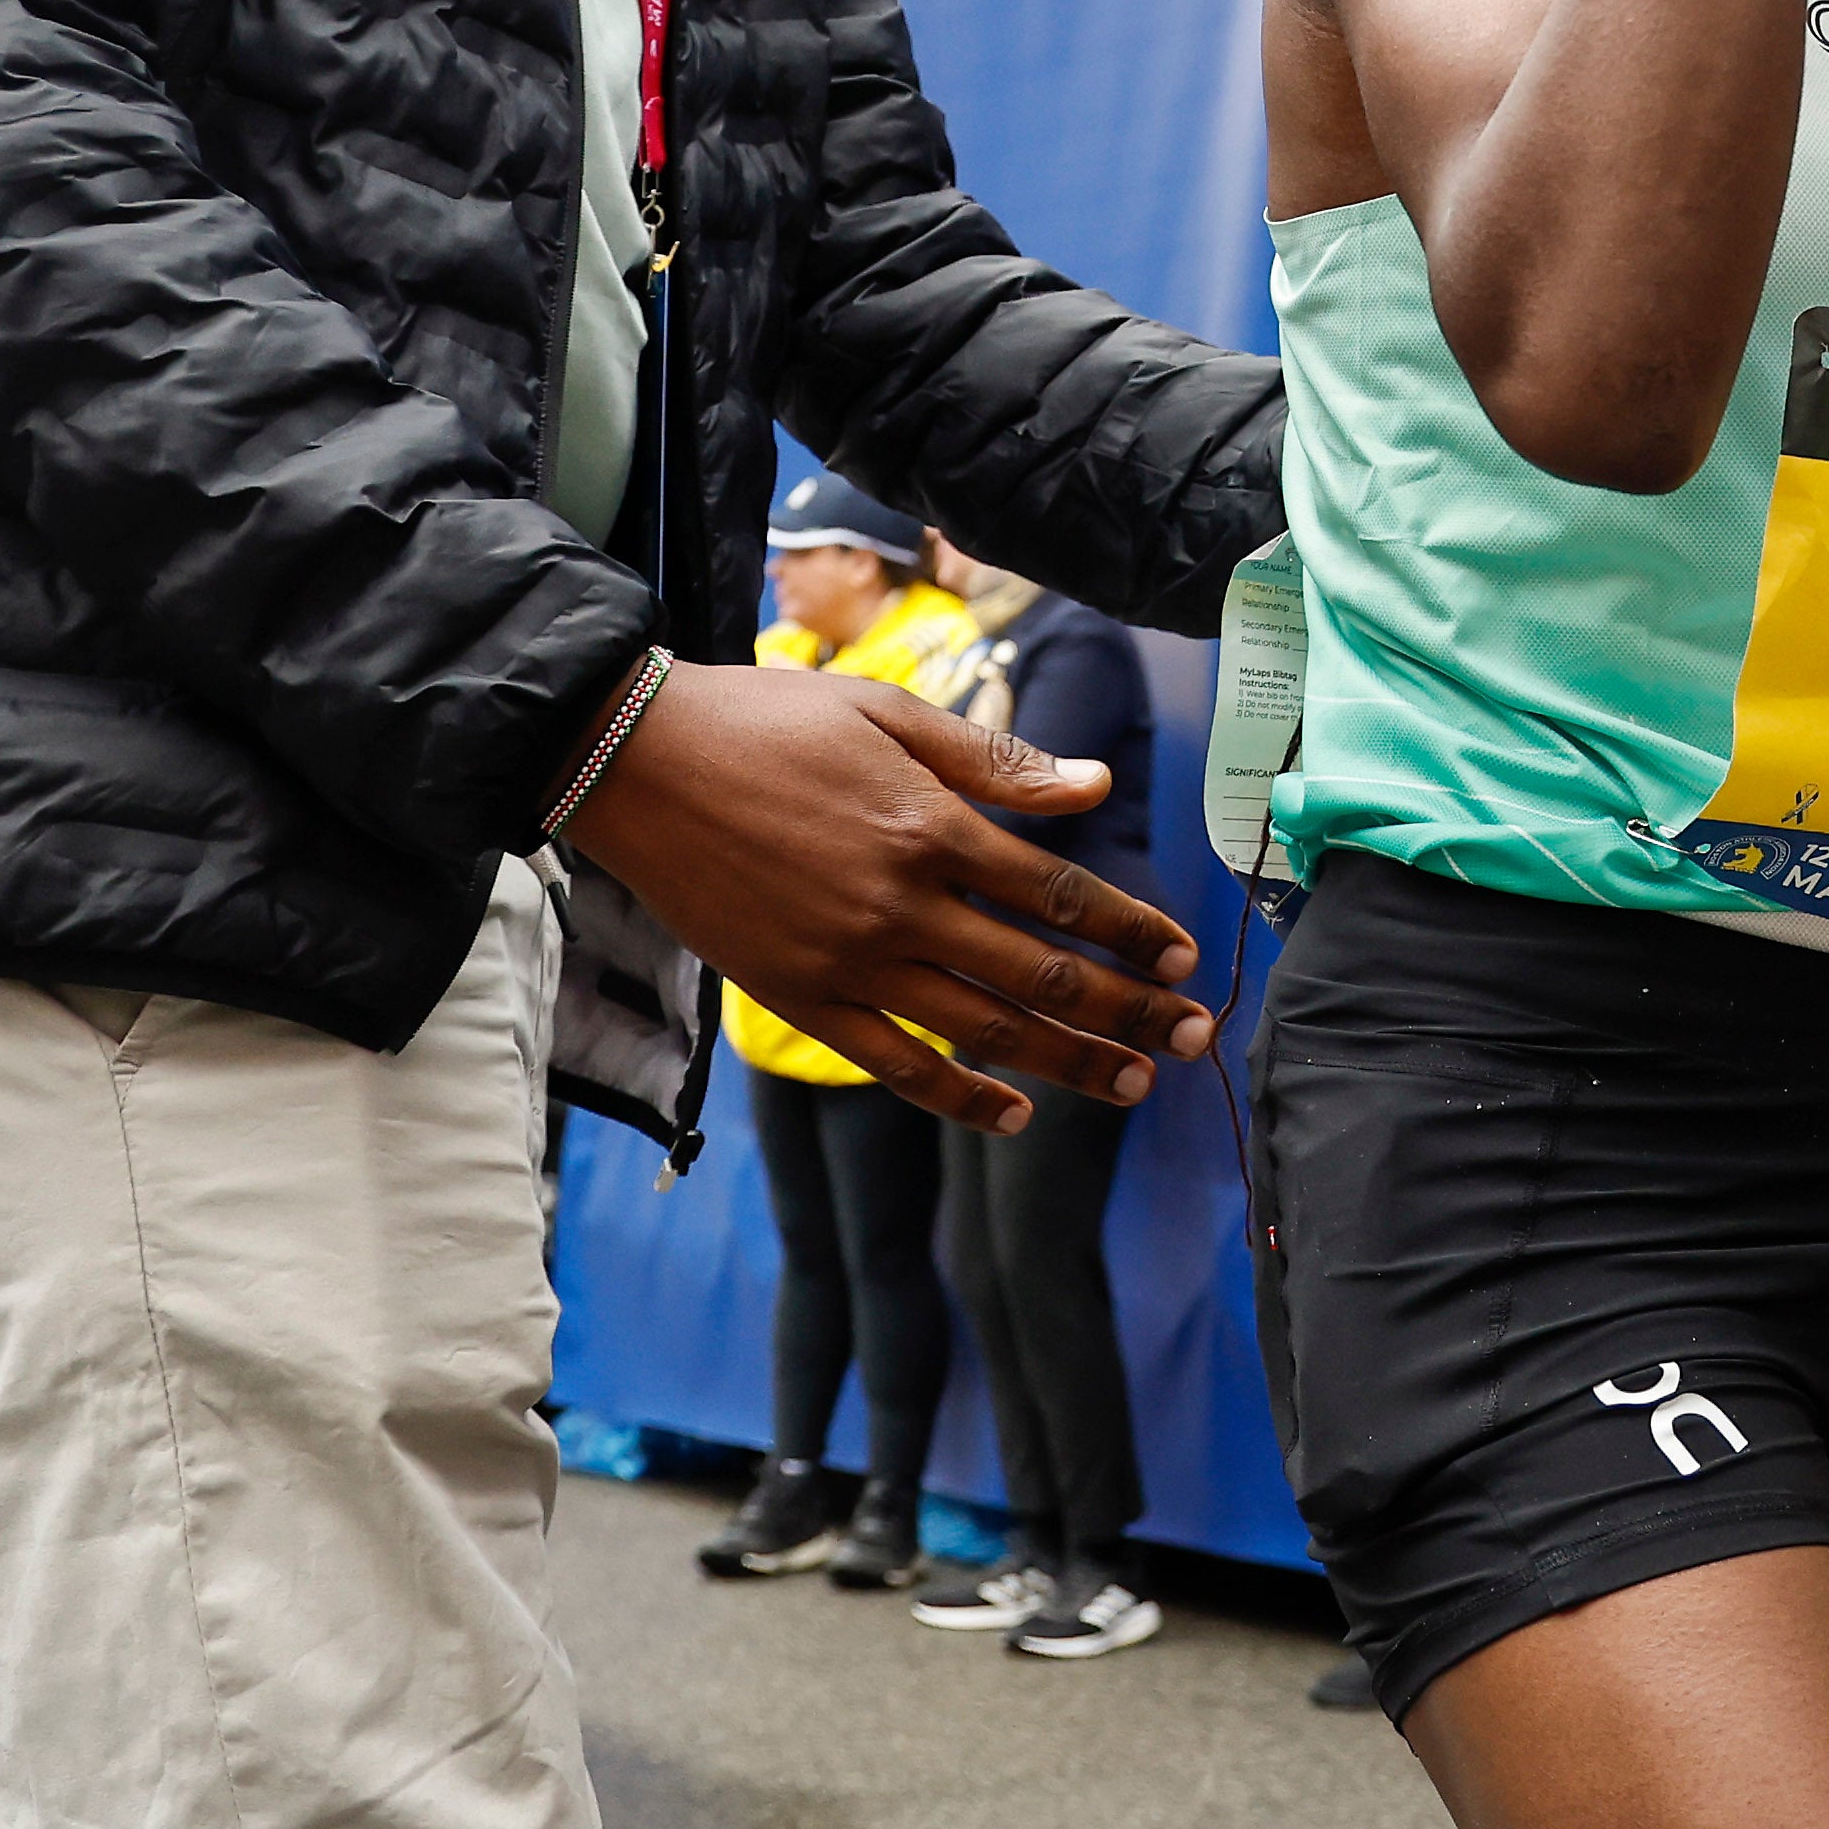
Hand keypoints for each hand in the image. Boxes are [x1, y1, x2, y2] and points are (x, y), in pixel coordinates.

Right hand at [559, 664, 1208, 1131]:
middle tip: (1193, 1037)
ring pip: (982, 1032)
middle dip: (1127, 1011)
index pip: (1058, 892)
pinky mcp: (797, 997)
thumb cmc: (767, 721)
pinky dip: (959, 1097)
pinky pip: (893, 1065)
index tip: (1181, 956)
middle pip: (1039, 974)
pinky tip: (1013, 1115)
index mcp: (930, 827)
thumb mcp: (888, 713)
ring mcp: (848, 961)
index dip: (1129, 929)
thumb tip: (1098, 785)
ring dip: (1068, 1063)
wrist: (635, 762)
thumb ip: (996, 760)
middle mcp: (900, 905)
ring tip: (1135, 1085)